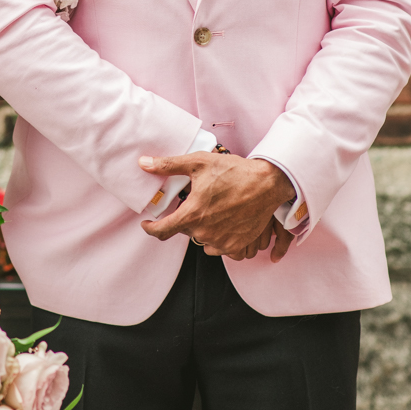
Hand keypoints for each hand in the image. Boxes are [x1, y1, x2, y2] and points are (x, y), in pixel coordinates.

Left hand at [139, 152, 295, 259]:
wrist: (267, 183)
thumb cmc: (233, 171)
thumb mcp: (198, 162)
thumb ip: (168, 165)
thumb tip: (143, 164)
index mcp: (192, 214)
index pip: (162, 230)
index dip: (150, 228)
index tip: (147, 224)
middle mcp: (205, 233)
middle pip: (185, 230)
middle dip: (186, 217)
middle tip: (198, 200)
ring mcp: (222, 242)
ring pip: (202, 239)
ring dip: (202, 228)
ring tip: (213, 209)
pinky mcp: (237, 246)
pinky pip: (220, 248)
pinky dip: (218, 238)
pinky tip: (224, 222)